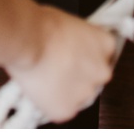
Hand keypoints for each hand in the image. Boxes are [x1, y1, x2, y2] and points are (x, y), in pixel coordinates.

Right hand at [8, 4, 119, 124]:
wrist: (28, 38)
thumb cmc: (41, 24)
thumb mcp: (67, 22)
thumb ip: (76, 39)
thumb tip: (67, 46)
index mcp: (105, 45)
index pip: (100, 54)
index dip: (83, 55)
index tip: (70, 54)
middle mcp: (102, 72)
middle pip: (92, 77)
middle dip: (77, 74)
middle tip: (55, 66)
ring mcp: (86, 93)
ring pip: (77, 95)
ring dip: (65, 90)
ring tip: (42, 76)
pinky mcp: (67, 109)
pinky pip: (59, 109)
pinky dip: (49, 102)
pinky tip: (37, 88)